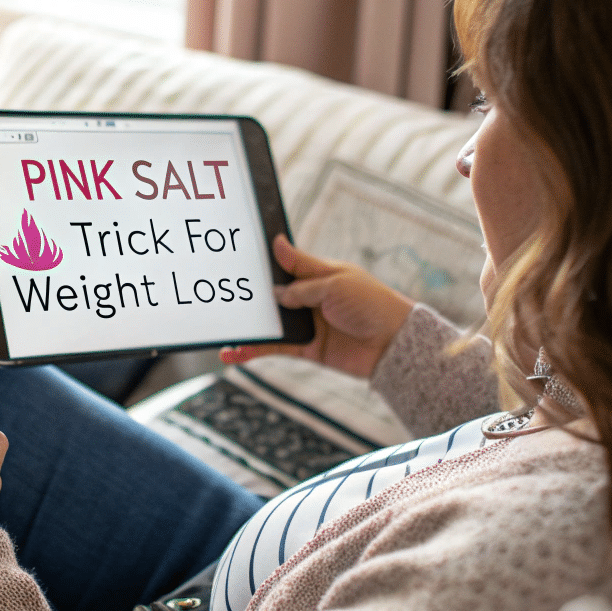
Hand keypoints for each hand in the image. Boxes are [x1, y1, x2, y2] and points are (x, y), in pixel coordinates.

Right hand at [220, 234, 414, 377]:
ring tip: (220, 330)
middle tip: (219, 296)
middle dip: (246, 296)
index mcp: (316, 274)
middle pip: (269, 294)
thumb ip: (301, 278)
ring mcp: (304, 322)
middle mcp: (307, 297)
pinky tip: (233, 353)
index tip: (235, 258)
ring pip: (267, 322)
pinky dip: (252, 350)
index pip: (283, 264)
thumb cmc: (371, 304)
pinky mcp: (304, 347)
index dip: (262, 263)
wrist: (392, 345)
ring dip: (244, 327)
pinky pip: (272, 347)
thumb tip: (276, 257)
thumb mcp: (335, 281)